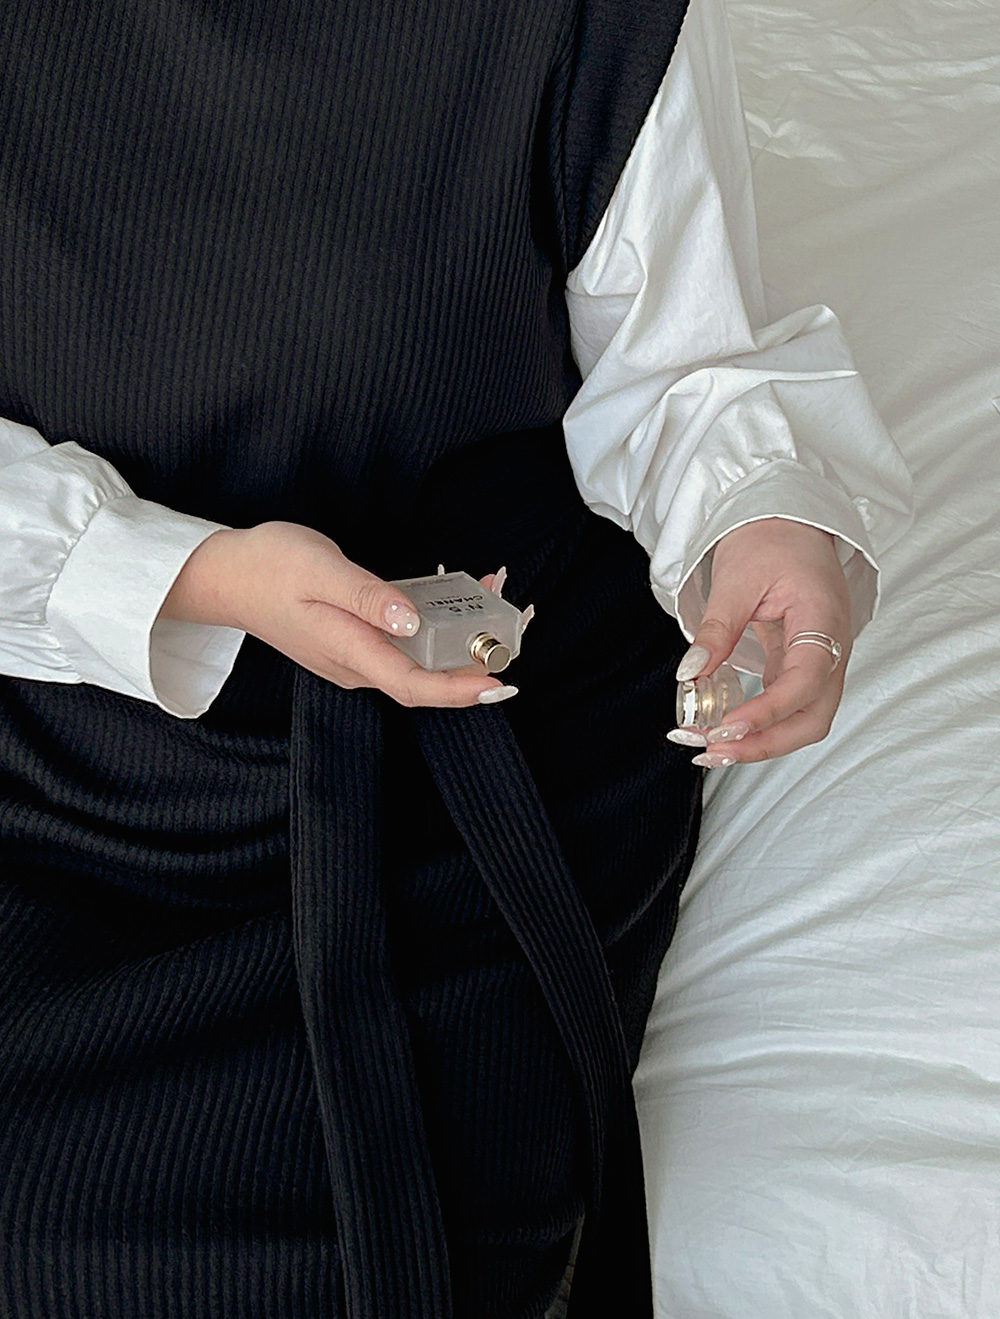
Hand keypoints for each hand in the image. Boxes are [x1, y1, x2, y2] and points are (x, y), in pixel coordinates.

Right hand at [158, 522, 516, 706]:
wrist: (226, 576)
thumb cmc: (269, 566)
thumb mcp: (319, 568)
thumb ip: (365, 595)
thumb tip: (410, 620)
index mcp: (348, 650)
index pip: (413, 684)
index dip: (459, 689)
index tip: (498, 682)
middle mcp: (354, 664)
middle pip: (423, 681)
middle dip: (471, 664)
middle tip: (511, 635)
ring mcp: (354, 657)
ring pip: (416, 664)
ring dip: (456, 645)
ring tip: (493, 607)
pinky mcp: (354, 643)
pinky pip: (402, 647)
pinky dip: (433, 630)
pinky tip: (452, 600)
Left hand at [668, 519, 851, 765]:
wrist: (790, 524)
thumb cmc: (771, 541)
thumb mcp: (736, 578)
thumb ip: (717, 628)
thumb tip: (691, 673)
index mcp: (824, 618)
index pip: (806, 680)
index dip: (768, 711)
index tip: (727, 727)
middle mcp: (832, 648)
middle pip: (814, 717)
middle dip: (766, 743)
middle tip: (713, 750)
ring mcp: (821, 661)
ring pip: (804, 719)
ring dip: (762, 742)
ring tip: (711, 750)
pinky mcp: (802, 666)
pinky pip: (789, 707)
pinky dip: (759, 726)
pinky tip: (722, 731)